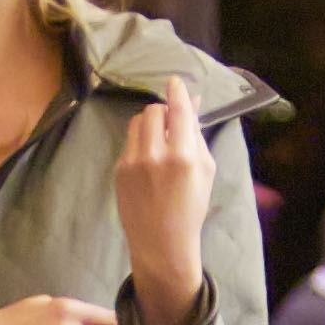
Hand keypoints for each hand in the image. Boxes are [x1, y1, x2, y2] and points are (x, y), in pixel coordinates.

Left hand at [115, 74, 216, 324]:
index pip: (178, 109)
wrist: (162, 243)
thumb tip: (191, 103)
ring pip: (138, 122)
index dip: (177, 91)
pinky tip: (149, 161)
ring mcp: (133, 163)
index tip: (175, 81)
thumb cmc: (190, 207)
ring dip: (150, 124)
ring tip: (160, 140)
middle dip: (164, 112)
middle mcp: (155, 155)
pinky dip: (140, 142)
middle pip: (154, 111)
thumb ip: (197, 134)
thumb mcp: (206, 170)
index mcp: (183, 155)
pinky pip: (129, 142)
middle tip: (172, 123)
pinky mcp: (119, 170)